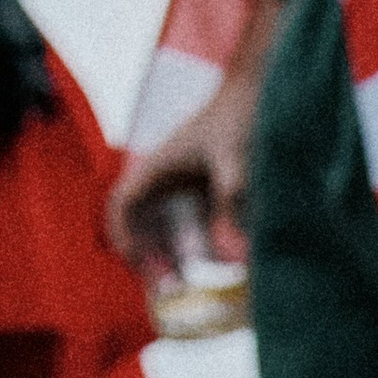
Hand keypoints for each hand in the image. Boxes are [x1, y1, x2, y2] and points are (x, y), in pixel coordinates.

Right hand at [109, 70, 256, 270]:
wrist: (255, 91)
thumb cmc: (239, 116)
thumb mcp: (234, 156)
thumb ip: (231, 194)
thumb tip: (234, 243)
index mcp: (158, 165)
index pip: (122, 204)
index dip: (122, 234)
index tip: (138, 260)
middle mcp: (163, 175)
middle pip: (136, 222)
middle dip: (143, 254)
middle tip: (165, 286)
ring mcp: (181, 181)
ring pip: (158, 224)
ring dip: (164, 253)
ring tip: (182, 283)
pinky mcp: (201, 187)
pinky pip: (185, 222)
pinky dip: (189, 244)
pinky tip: (210, 263)